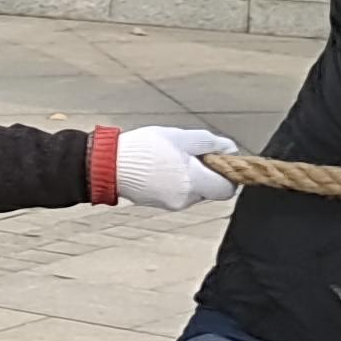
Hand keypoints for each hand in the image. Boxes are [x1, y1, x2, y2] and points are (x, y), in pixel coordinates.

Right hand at [111, 127, 244, 209]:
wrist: (110, 164)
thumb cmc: (145, 148)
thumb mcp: (181, 137)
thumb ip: (210, 142)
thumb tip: (230, 149)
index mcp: (194, 182)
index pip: (227, 189)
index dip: (228, 173)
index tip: (217, 158)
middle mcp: (186, 198)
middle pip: (210, 188)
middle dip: (206, 171)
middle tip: (189, 152)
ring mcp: (172, 203)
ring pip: (193, 190)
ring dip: (189, 174)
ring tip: (170, 157)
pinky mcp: (160, 203)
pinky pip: (178, 192)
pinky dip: (176, 180)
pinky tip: (160, 166)